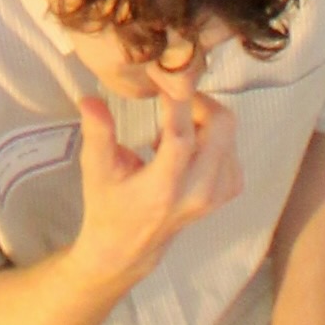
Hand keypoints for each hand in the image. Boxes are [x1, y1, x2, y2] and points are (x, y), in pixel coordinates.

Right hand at [66, 77, 237, 291]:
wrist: (127, 249)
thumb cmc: (108, 205)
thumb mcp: (96, 171)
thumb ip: (97, 134)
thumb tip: (91, 98)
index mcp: (163, 188)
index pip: (181, 137)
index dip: (177, 101)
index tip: (165, 75)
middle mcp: (198, 193)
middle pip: (221, 129)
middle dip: (198, 101)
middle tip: (172, 99)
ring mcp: (216, 195)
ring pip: (230, 135)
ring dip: (206, 119)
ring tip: (175, 126)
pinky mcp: (225, 194)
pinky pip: (233, 151)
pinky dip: (216, 137)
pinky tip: (190, 144)